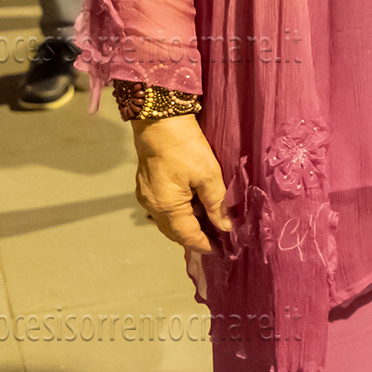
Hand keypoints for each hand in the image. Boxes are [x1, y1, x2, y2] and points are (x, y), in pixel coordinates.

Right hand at [132, 113, 232, 252]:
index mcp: (167, 208)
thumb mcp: (208, 175)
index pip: (187, 236)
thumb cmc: (185, 147)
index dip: (203, 245)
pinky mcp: (146, 185)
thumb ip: (217, 203)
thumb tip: (226, 227)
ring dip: (186, 224)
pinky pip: (163, 207)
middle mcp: (152, 206)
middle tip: (216, 238)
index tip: (219, 250)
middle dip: (194, 237)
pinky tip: (193, 204)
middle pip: (174, 231)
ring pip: (167, 220)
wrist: (160, 121)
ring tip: (208, 222)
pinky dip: (178, 211)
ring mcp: (146, 196)